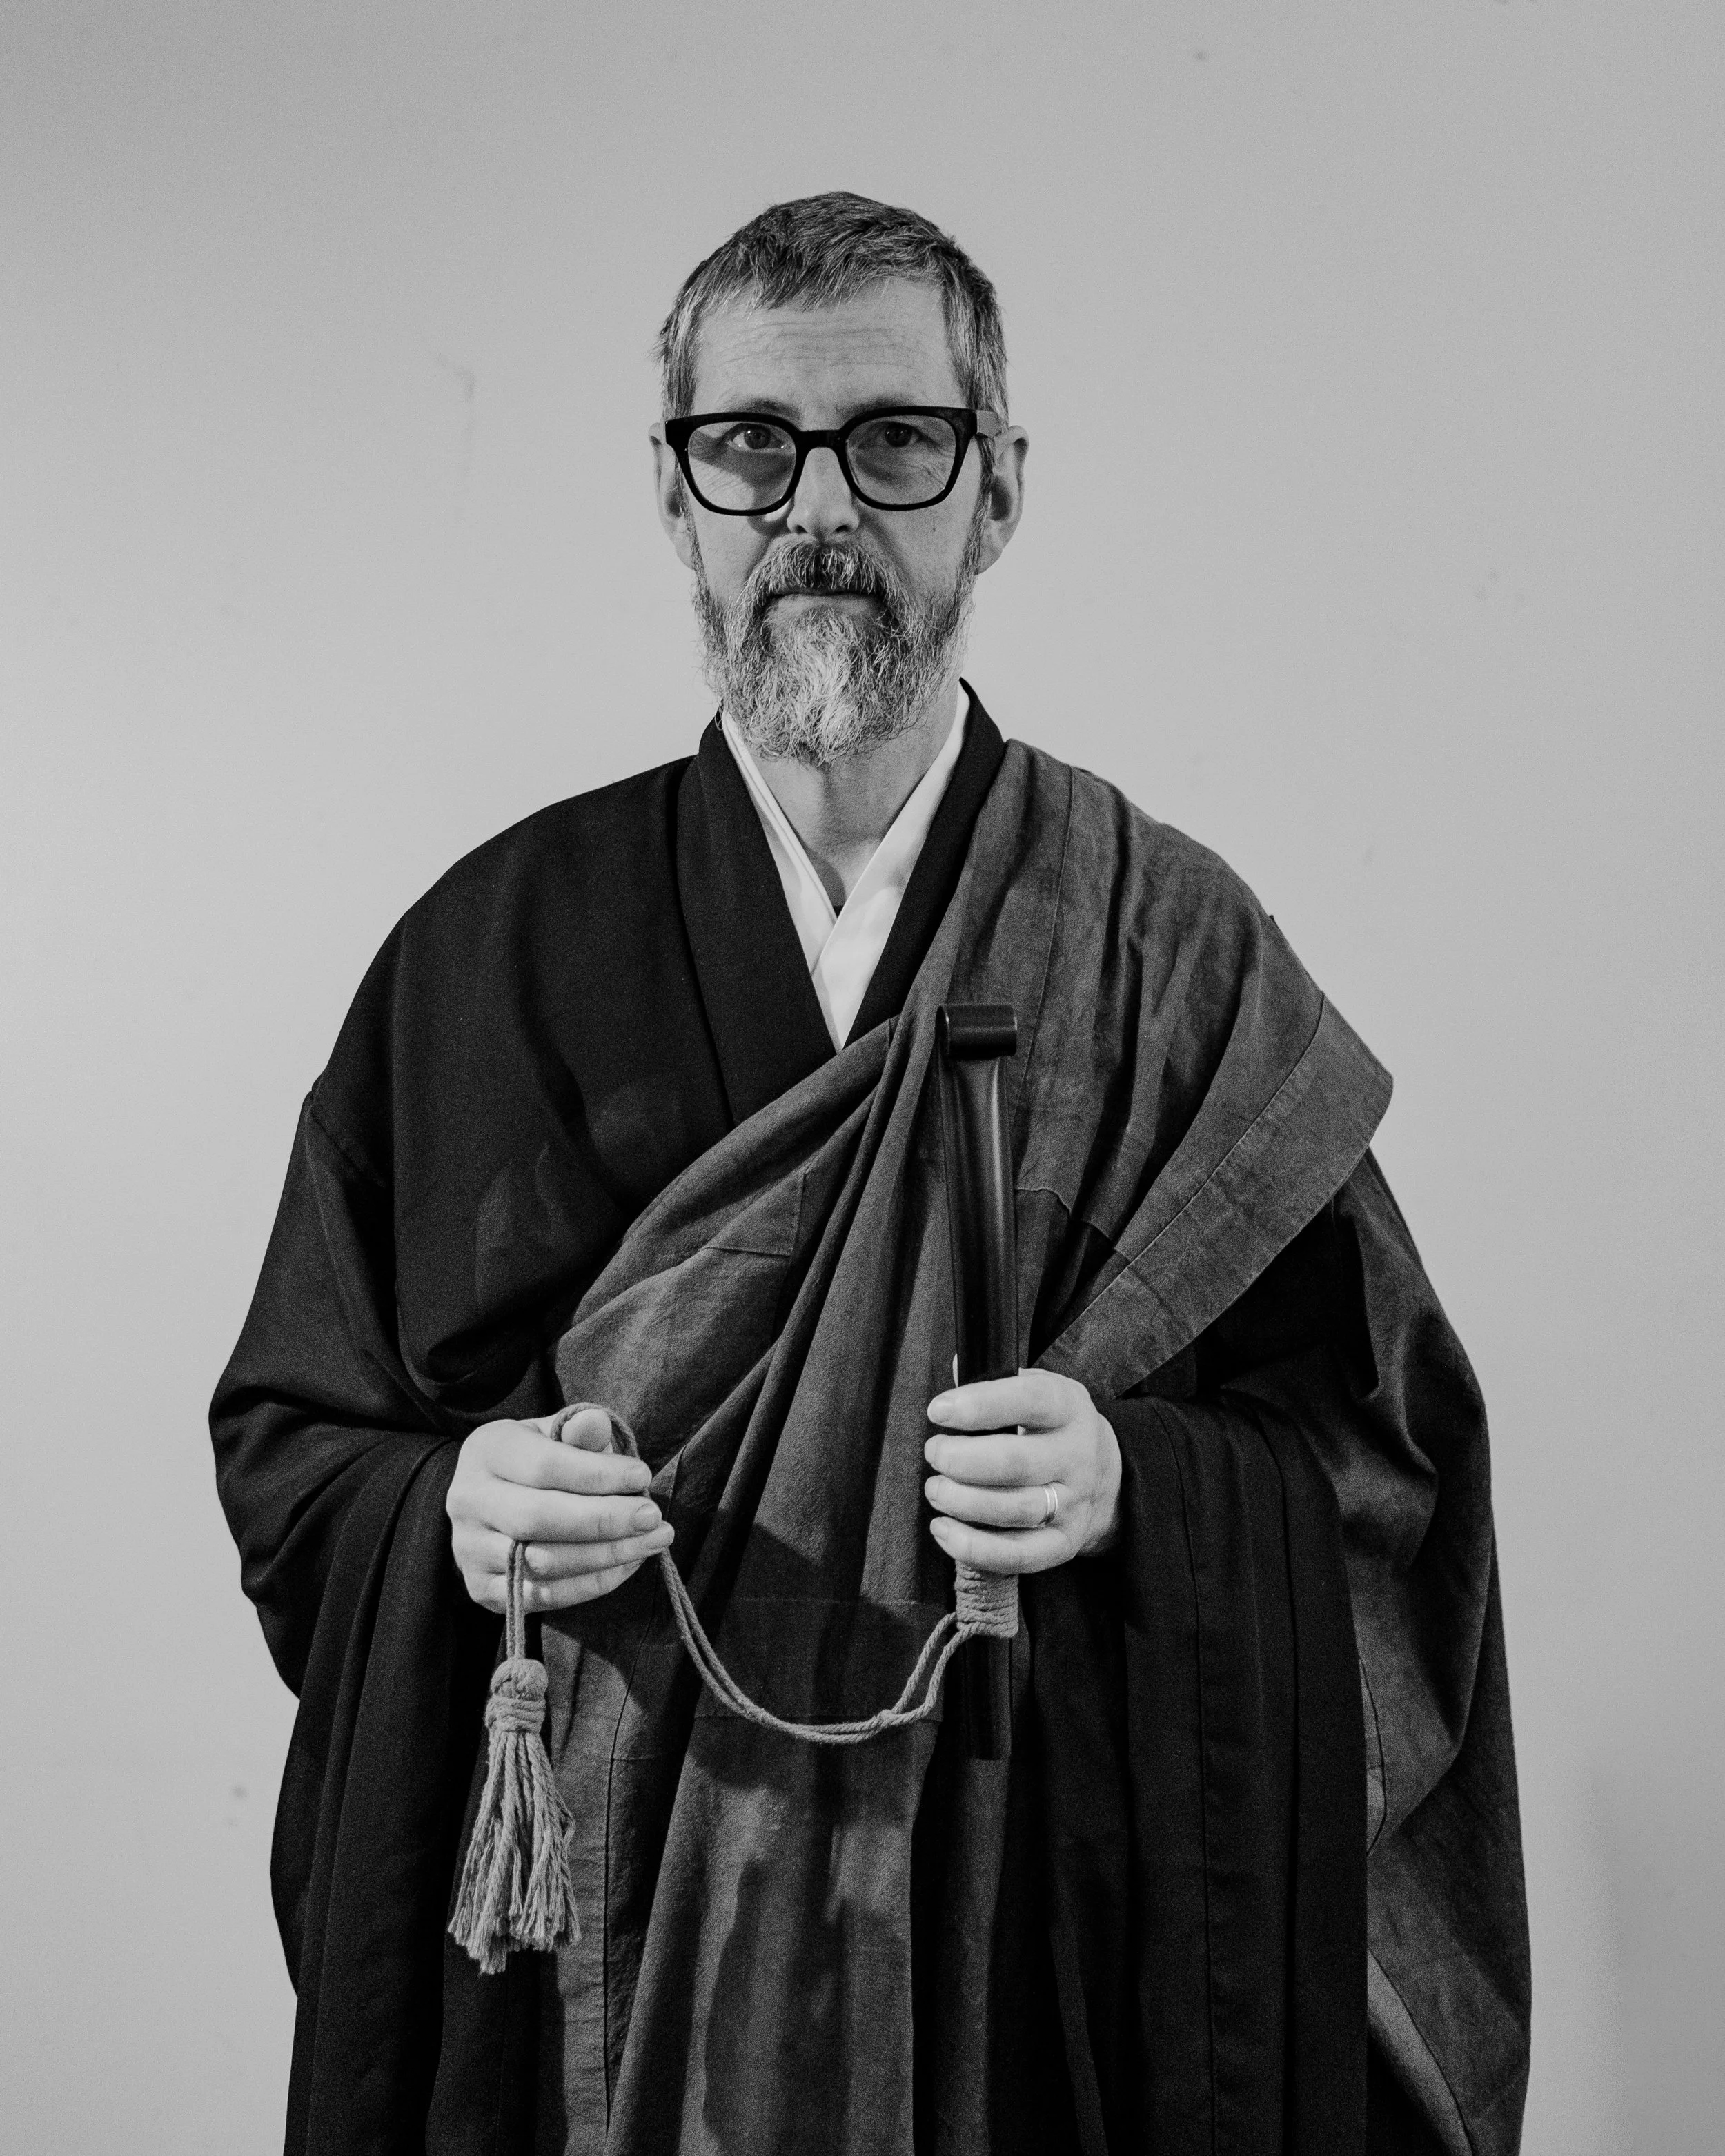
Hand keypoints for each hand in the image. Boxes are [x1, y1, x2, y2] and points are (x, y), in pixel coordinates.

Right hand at [446, 1406, 673, 1614]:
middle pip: (539, 1518)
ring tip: (652, 1540)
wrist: (498, 1500)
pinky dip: (593, 1583)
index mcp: (485, 1451)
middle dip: (605, 1520)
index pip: (544, 1466)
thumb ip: (579, 1430)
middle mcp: (467, 1501)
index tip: (642, 1476)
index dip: (598, 1474)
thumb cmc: (539, 1460)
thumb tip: (595, 1423)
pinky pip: (545, 1596)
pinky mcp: (483, 1590)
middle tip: (653, 1516)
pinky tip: (627, 1564)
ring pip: (544, 1563)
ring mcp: (470, 1550)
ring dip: (608, 1555)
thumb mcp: (557, 1433)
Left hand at [923, 1370, 1120, 1575]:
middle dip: (963, 1460)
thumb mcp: (1037, 1389)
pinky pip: (1019, 1555)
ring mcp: (1073, 1504)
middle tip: (934, 1453)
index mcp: (1068, 1408)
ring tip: (936, 1489)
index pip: (1029, 1401)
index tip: (939, 1411)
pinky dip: (975, 1548)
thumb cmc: (1050, 1426)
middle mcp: (1076, 1456)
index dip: (980, 1406)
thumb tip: (956, 1365)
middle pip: (1017, 1462)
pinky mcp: (1063, 1543)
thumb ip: (995, 1379)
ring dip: (963, 1502)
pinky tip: (944, 1529)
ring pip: (1016, 1510)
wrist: (1103, 1474)